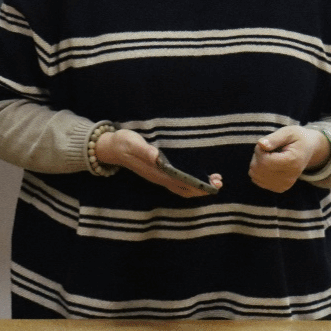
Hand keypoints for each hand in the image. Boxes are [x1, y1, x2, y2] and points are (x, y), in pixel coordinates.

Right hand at [95, 129, 222, 197]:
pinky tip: (197, 178)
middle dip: (203, 188)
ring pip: (182, 187)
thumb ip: (144, 150)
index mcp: (156, 172)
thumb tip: (157, 157)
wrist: (111, 147)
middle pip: (184, 188)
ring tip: (213, 180)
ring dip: (198, 187)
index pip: (181, 183)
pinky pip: (177, 183)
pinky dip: (190, 183)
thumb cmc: (124, 142)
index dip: (197, 186)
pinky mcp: (158, 173)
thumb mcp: (133, 142)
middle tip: (219, 182)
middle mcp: (159, 178)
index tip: (212, 185)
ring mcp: (158, 177)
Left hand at [248, 126, 328, 192]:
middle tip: (268, 148)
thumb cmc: (297, 138)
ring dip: (257, 163)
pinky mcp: (280, 188)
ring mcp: (284, 185)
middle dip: (257, 156)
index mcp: (292, 162)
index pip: (264, 161)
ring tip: (269, 155)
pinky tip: (269, 164)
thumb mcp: (288, 132)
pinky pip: (258, 180)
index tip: (267, 143)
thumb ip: (274, 138)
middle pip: (258, 169)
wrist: (309, 149)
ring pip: (255, 175)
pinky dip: (259, 171)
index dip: (259, 150)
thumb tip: (261, 144)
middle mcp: (289, 177)